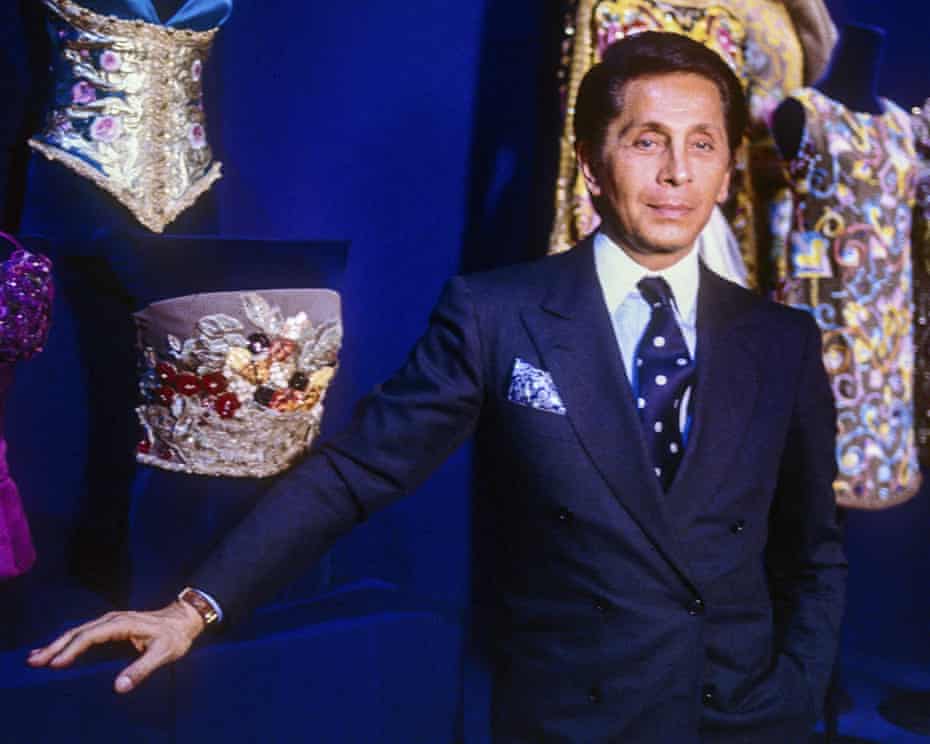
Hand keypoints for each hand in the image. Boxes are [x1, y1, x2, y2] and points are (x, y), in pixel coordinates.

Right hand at [26, 600, 205, 692]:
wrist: (185, 618)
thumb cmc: (176, 636)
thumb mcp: (164, 653)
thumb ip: (142, 669)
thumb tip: (119, 687)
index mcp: (123, 623)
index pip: (91, 636)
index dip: (72, 649)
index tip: (55, 664)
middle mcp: (114, 619)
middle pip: (79, 631)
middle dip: (55, 646)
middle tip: (34, 661)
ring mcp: (112, 621)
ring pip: (79, 631)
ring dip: (58, 644)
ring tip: (36, 657)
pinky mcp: (113, 625)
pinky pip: (86, 633)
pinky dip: (69, 641)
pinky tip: (58, 650)